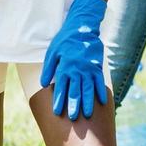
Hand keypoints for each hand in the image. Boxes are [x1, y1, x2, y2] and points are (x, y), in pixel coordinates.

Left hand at [39, 0, 108, 120]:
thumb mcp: (52, 52)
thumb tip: (43, 84)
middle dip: (74, 105)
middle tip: (73, 118)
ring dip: (88, 102)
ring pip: (88, 88)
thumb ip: (48, 68)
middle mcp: (77, 70)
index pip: (61, 87)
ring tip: (87, 114)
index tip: (57, 112)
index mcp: (65, 67)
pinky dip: (101, 91)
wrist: (83, 27)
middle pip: (75, 90)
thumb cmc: (64, 40)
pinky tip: (102, 102)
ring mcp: (89, 69)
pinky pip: (99, 81)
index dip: (59, 100)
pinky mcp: (97, 66)